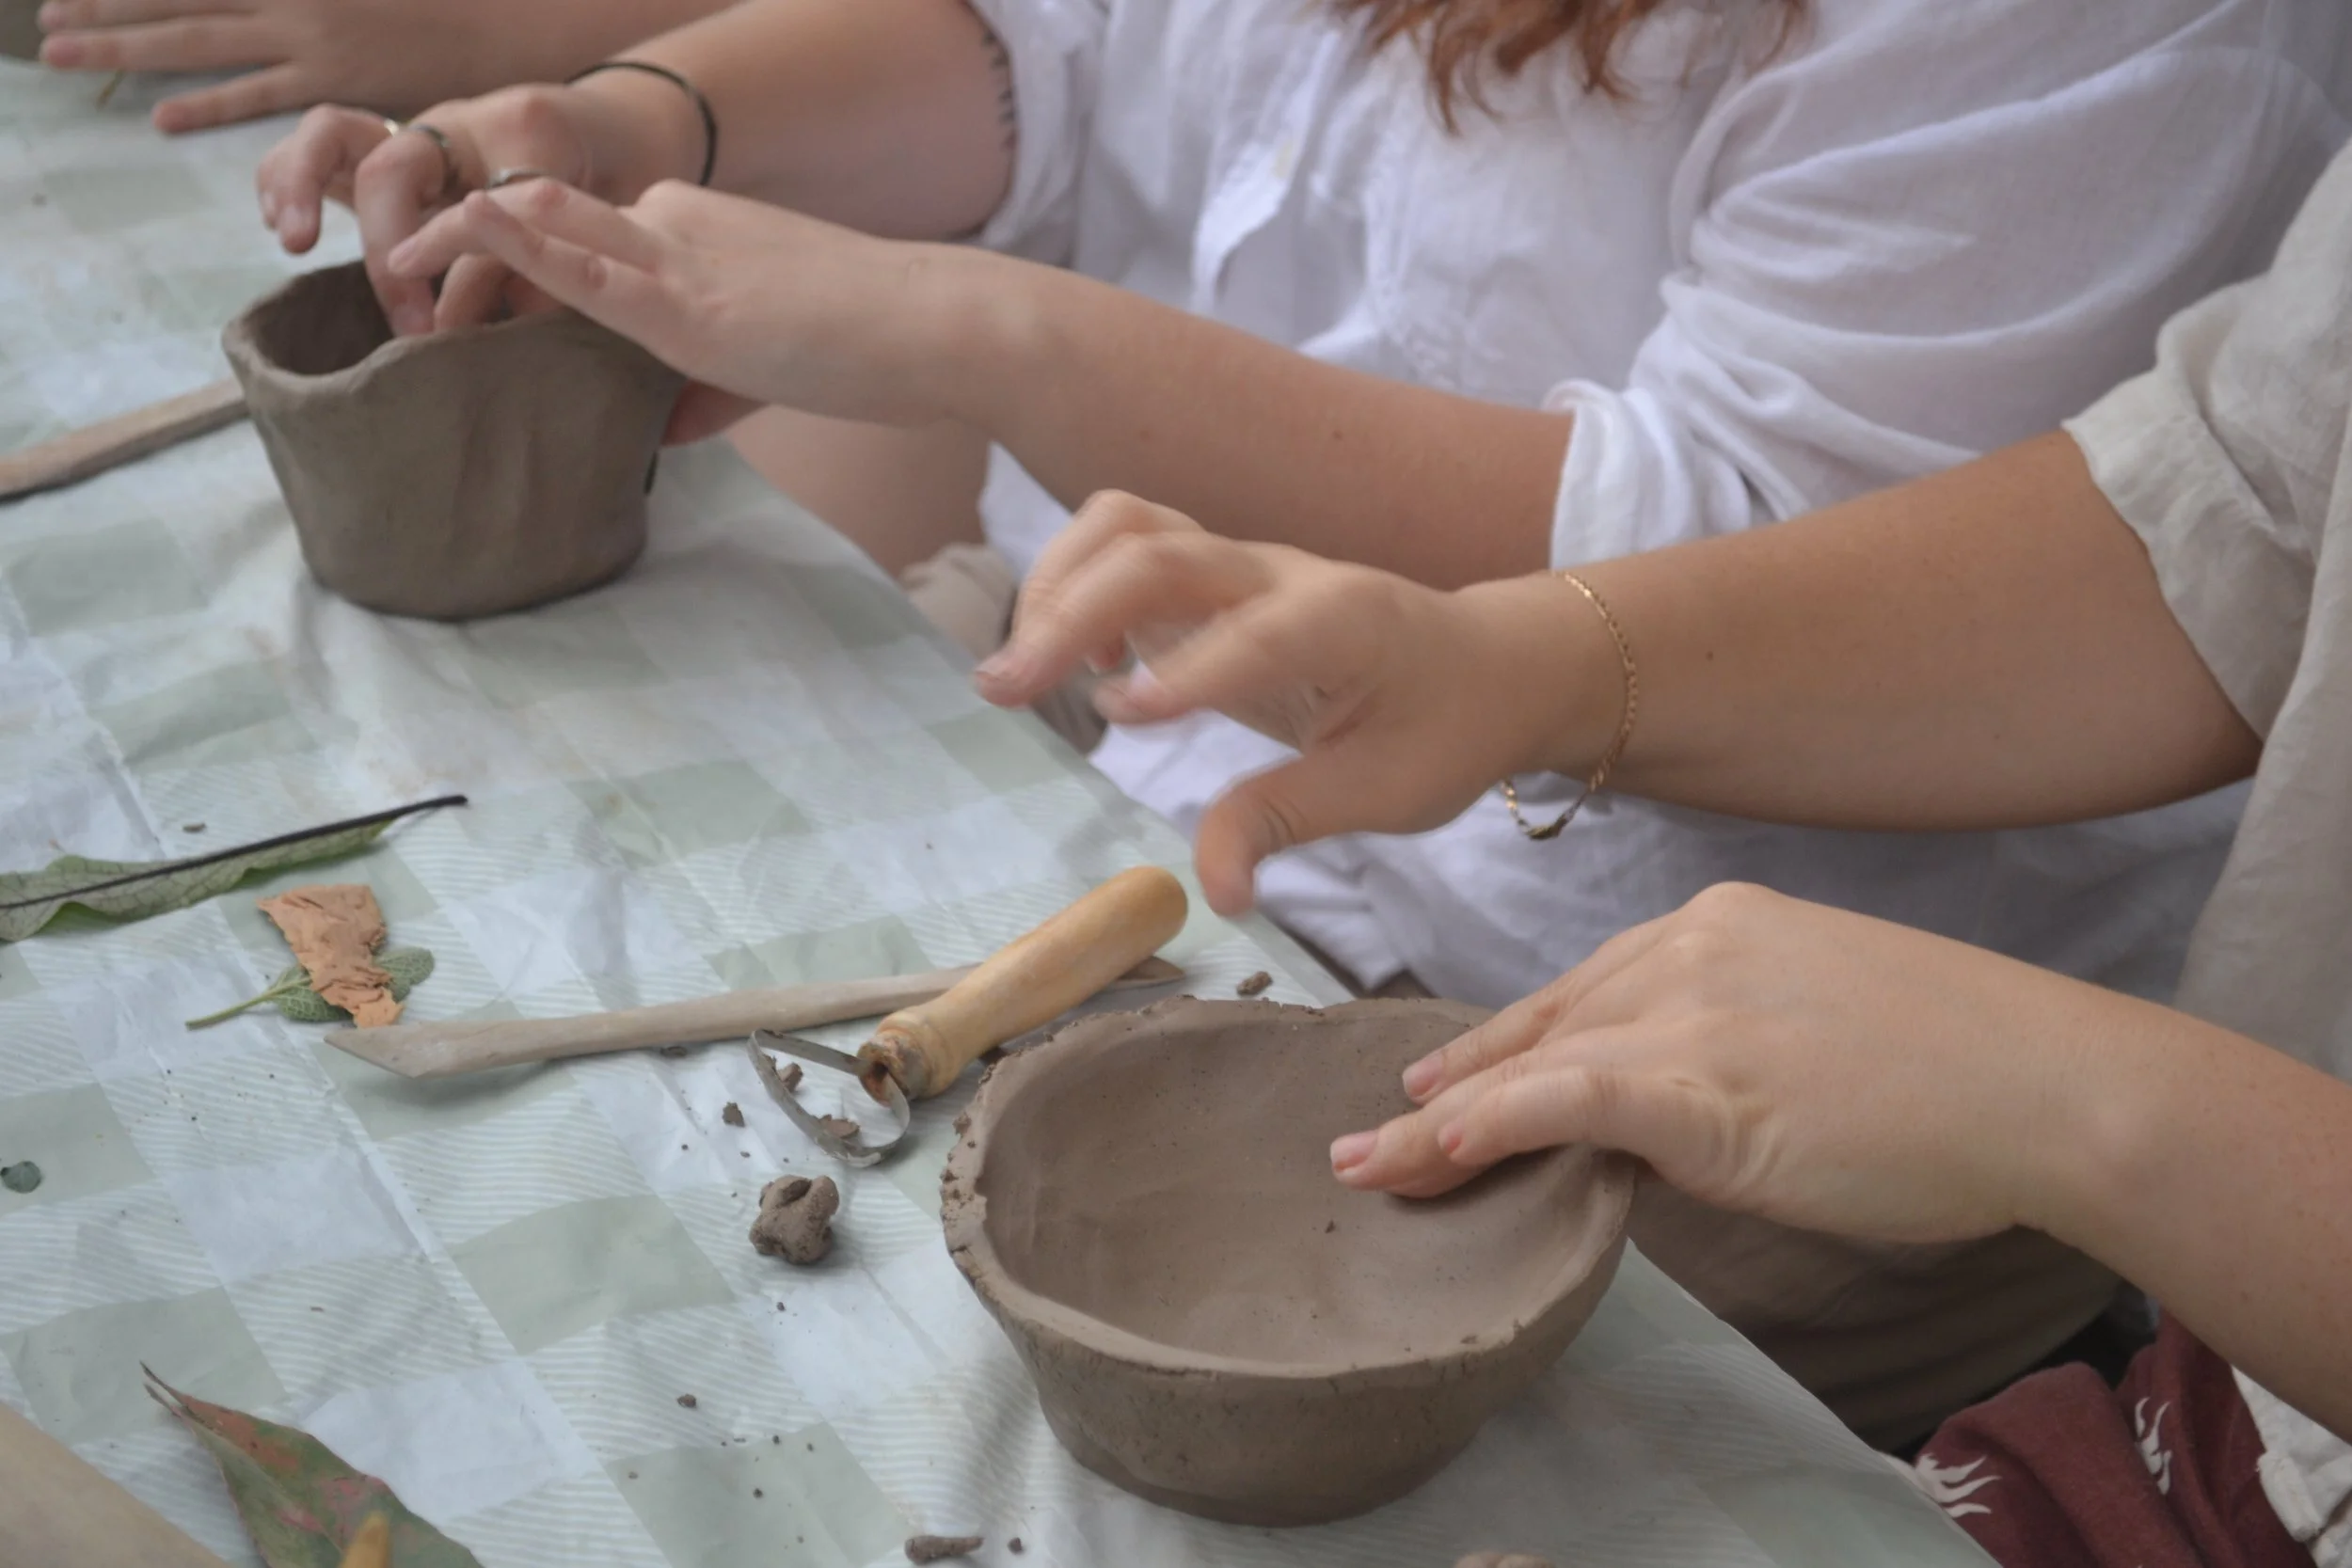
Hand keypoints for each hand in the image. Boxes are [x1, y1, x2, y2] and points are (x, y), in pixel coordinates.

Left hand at [38, 0, 488, 133]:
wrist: (500, 18)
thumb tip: (256, 0)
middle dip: (107, 7)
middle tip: (46, 25)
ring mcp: (309, 38)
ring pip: (202, 39)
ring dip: (130, 46)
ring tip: (68, 53)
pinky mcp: (338, 82)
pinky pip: (263, 94)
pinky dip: (212, 103)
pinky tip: (164, 116)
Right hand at [256, 71, 700, 334]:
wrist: (613, 132)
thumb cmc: (609, 192)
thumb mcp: (605, 234)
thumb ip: (561, 276)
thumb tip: (500, 335)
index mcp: (527, 137)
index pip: (478, 207)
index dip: (462, 275)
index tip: (439, 331)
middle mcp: (460, 124)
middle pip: (393, 170)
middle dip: (381, 248)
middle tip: (397, 318)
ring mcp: (419, 130)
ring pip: (336, 134)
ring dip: (301, 184)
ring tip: (293, 240)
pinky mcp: (387, 146)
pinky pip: (322, 147)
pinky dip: (289, 178)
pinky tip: (283, 227)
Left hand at [383, 179, 978, 427]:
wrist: (939, 327)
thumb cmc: (878, 347)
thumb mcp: (774, 369)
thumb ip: (704, 392)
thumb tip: (654, 432)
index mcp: (699, 231)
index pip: (586, 237)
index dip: (517, 266)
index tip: (464, 305)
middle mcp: (678, 224)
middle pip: (548, 220)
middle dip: (464, 250)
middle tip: (406, 291)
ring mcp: (682, 256)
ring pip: (545, 225)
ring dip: (460, 247)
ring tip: (397, 280)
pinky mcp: (690, 303)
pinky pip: (583, 263)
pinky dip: (512, 246)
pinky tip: (459, 231)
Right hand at [972, 495, 1621, 913]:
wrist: (1488, 663)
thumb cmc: (1442, 728)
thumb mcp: (1385, 794)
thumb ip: (1285, 824)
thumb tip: (1217, 892)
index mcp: (1347, 622)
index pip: (1258, 632)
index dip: (1187, 668)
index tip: (1118, 714)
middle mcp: (1284, 574)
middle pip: (1162, 552)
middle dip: (1072, 610)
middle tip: (1001, 691)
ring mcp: (1242, 564)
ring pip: (1133, 524)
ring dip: (1060, 580)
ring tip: (1024, 671)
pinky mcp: (1212, 575)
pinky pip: (1129, 541)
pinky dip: (1079, 580)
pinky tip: (1081, 661)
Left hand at [1329, 884, 2114, 1243]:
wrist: (2048, 1083)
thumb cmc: (1964, 1075)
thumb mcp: (1826, 1034)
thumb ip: (1735, 1054)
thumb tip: (1674, 1119)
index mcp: (1723, 926)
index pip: (1587, 989)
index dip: (1509, 1040)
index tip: (1453, 1077)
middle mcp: (1690, 948)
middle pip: (1544, 1021)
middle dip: (1457, 1077)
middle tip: (1385, 1119)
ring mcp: (1692, 1009)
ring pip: (1534, 1064)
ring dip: (1441, 1122)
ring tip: (1371, 1163)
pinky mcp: (1700, 1079)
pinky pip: (1563, 1099)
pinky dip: (1487, 1125)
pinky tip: (1431, 1152)